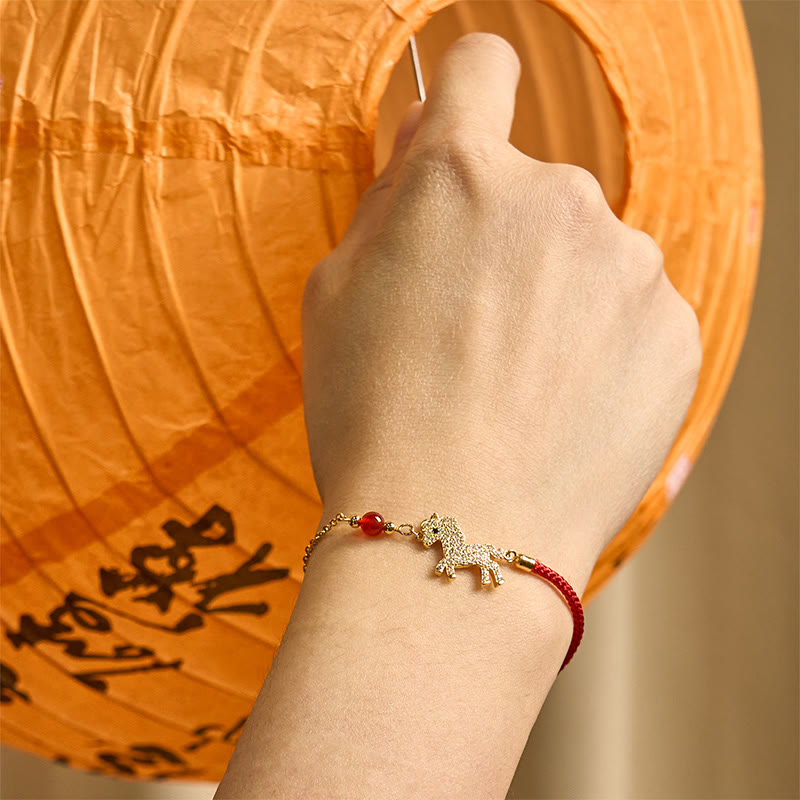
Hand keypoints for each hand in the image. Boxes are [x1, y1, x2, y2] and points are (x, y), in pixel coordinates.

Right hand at [300, 32, 700, 575]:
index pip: (482, 68)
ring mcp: (628, 265)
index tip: (466, 134)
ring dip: (556, 293)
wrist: (456, 535)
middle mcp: (558, 198)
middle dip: (503, 235)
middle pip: (535, 185)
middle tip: (467, 328)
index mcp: (461, 175)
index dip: (469, 95)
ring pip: (588, 253)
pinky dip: (601, 345)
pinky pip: (632, 311)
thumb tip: (427, 134)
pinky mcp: (674, 331)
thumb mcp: (336, 292)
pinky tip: (561, 406)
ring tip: (515, 383)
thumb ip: (390, 197)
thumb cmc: (375, 419)